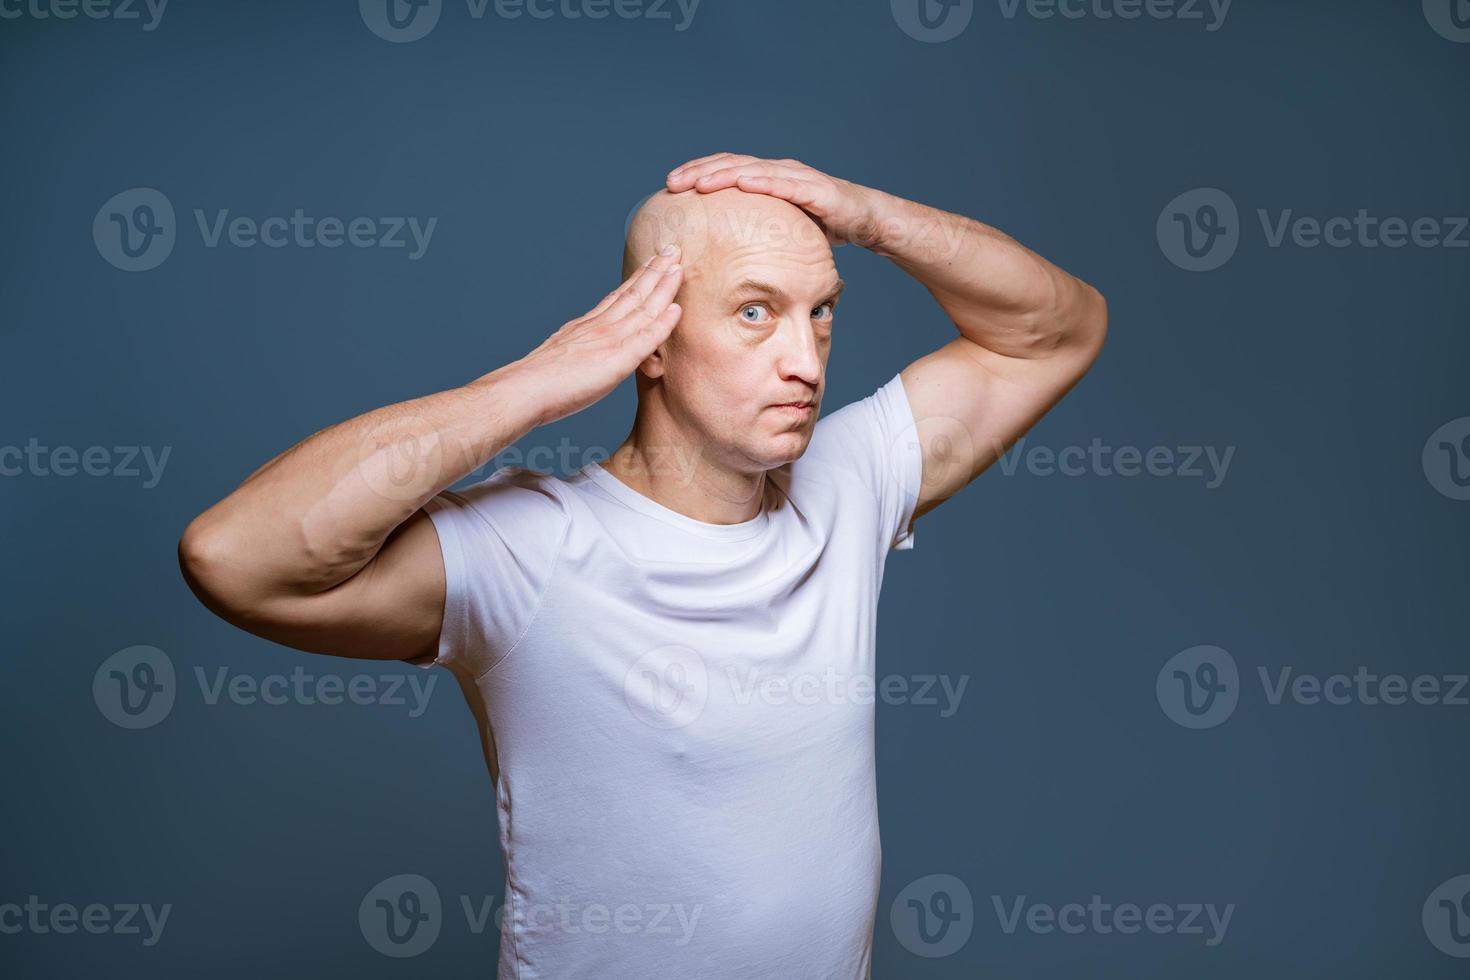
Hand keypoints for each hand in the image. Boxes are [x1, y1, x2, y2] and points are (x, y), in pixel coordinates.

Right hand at [517, 245, 683, 425]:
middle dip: (655, 270)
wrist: (524, 390)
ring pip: (643, 306)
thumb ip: (576, 354)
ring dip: (664, 286)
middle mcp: (600, 327)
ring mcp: (609, 339)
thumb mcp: (561, 360)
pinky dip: (663, 323)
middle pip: (633, 293)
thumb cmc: (536, 386)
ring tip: (679, 266)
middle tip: (673, 249)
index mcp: (586, 327)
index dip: (637, 278)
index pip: (618, 297)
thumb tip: (581, 358)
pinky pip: (646, 337)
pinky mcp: (617, 358)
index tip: (652, 262)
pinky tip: (677, 308)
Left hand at [665, 152, 883, 247]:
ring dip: (724, 175)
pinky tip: (744, 183)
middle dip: (700, 172)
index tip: (670, 185)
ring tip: (700, 183)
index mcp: (765, 178)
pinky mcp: (816, 188)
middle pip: (731, 165)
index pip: (724, 170)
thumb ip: (754, 233)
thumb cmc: (822, 226)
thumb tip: (720, 255)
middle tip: (673, 182)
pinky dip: (764, 181)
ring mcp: (797, 176)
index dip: (697, 174)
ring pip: (753, 170)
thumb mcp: (779, 230)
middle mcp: (777, 171)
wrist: (865, 220)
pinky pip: (786, 183)